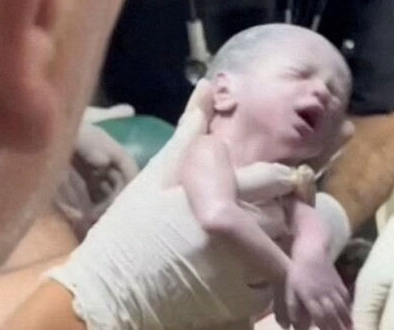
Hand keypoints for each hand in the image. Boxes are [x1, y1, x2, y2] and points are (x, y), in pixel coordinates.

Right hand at [49, 82, 305, 328]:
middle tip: (249, 213)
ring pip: (282, 250)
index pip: (276, 180)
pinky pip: (270, 283)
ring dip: (271, 242)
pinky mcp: (242, 308)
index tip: (272, 181)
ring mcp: (242, 278)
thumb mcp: (157, 175)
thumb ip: (191, 131)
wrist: (109, 295)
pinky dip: (260, 274)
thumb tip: (208, 86)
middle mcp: (237, 241)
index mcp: (218, 201)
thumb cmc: (129, 231)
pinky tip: (229, 268)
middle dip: (275, 210)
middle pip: (284, 214)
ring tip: (233, 244)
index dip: (278, 179)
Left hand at [285, 252, 350, 329]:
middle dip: (337, 326)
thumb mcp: (290, 289)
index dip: (324, 326)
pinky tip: (350, 314)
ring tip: (350, 329)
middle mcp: (322, 294)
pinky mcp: (339, 283)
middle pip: (332, 313)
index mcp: (309, 296)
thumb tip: (294, 324)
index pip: (318, 315)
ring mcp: (332, 288)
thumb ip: (292, 307)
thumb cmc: (298, 272)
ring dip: (346, 319)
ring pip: (341, 306)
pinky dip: (349, 307)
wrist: (311, 253)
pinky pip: (346, 297)